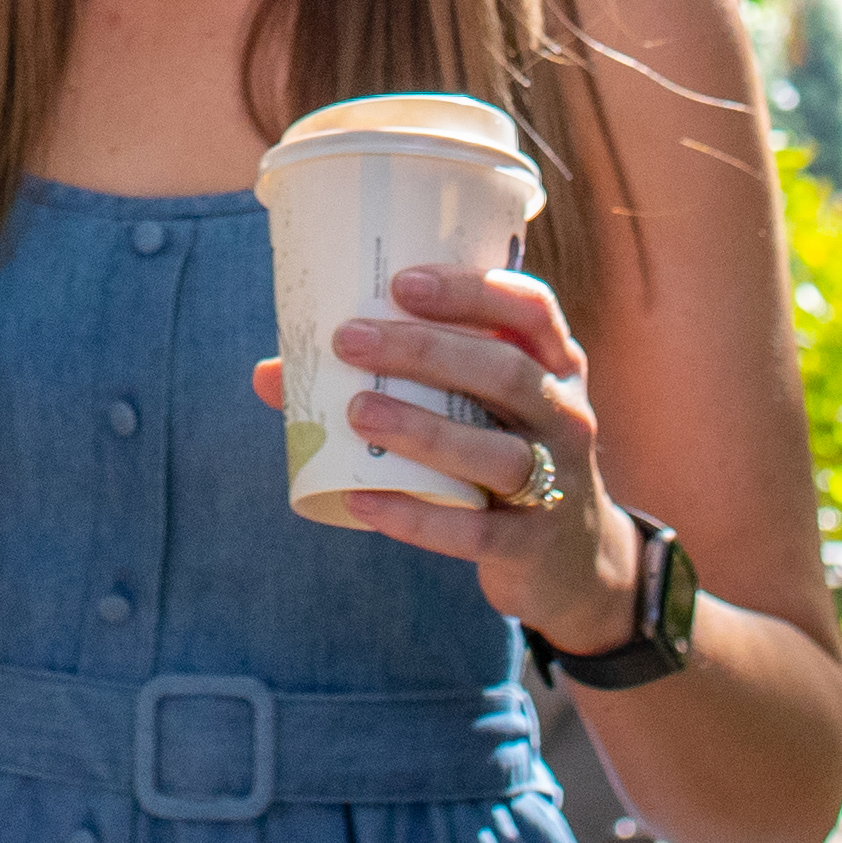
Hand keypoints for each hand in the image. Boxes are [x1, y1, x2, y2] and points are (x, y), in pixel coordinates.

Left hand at [249, 264, 644, 655]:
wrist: (570, 560)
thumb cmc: (499, 456)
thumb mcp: (473, 413)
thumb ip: (393, 383)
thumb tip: (271, 374)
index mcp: (554, 365)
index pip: (531, 309)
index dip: (471, 289)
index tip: (401, 282)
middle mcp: (565, 416)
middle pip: (507, 372)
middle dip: (427, 351)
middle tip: (349, 340)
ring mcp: (558, 483)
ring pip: (497, 453)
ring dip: (422, 430)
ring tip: (357, 411)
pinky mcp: (533, 545)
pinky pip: (476, 531)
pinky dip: (416, 517)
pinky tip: (362, 499)